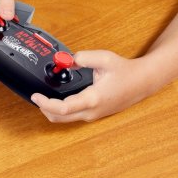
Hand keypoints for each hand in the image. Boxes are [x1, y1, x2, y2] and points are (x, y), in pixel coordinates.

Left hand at [31, 50, 152, 122]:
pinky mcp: (94, 115)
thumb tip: (67, 60)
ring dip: (52, 110)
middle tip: (36, 96)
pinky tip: (58, 100)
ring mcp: (93, 115)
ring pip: (65, 119)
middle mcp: (92, 111)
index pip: (62, 108)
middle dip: (44, 108)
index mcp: (93, 99)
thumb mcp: (104, 58)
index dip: (45, 103)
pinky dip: (61, 111)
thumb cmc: (125, 72)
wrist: (142, 82)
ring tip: (44, 97)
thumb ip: (83, 57)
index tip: (35, 96)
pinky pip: (72, 117)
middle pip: (60, 118)